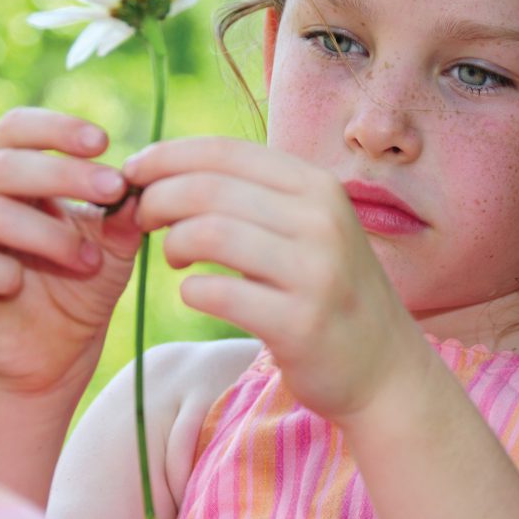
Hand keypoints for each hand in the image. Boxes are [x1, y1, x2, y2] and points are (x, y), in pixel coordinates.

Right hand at [0, 108, 141, 397]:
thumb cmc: (81, 286)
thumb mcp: (112, 244)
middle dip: (66, 175)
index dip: (57, 129)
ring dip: (49, 234)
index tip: (105, 143)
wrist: (59, 353)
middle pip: (4, 165)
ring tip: (88, 259)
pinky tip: (24, 284)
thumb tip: (138, 180)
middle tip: (114, 190)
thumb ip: (122, 211)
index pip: (14, 128)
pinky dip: (4, 272)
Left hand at [124, 136, 426, 422]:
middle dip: (156, 198)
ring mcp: (314, 271)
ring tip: (174, 258)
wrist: (384, 367)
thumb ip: (253, 197)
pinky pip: (218, 293)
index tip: (134, 173)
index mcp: (317, 186)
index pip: (224, 151)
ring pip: (208, 234)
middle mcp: (321, 219)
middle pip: (208, 189)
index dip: (166, 156)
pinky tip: (197, 294)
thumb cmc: (330, 291)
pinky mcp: (299, 322)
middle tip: (142, 218)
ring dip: (173, 244)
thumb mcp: (308, 227)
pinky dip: (192, 291)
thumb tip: (167, 171)